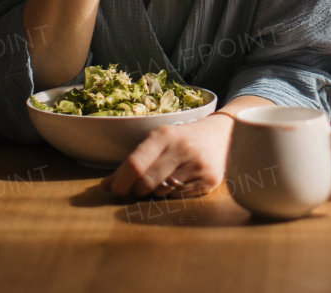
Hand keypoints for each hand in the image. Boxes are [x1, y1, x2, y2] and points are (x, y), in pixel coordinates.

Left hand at [101, 113, 233, 199]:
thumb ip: (133, 162)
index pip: (135, 164)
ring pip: (161, 192)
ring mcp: (198, 166)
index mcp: (165, 135)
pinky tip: (181, 180)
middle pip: (146, 182)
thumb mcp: (158, 141)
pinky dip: (173, 194)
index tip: (114, 191)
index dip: (121, 182)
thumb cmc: (182, 139)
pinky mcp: (209, 181)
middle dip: (136, 190)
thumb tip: (106, 186)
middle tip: (137, 188)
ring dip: (156, 191)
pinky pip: (179, 197)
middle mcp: (183, 148)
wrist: (224, 134)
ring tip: (165, 178)